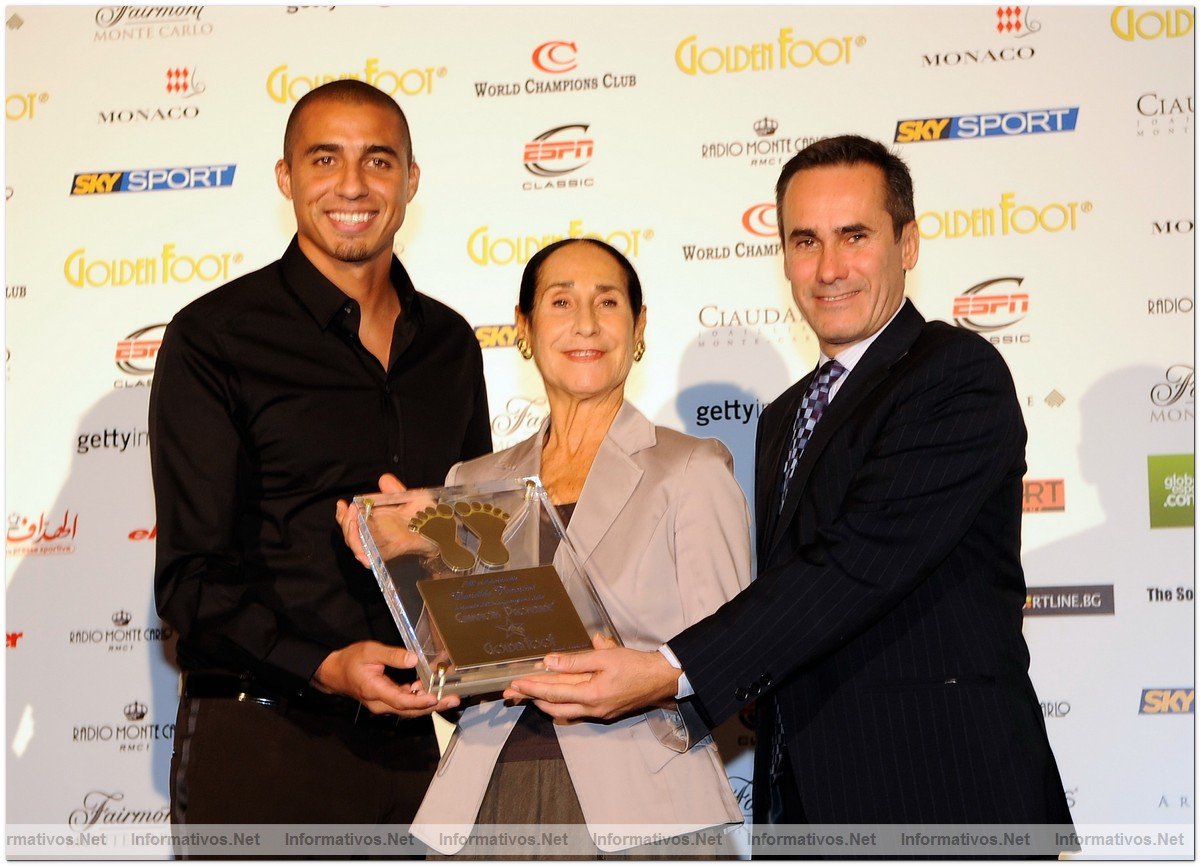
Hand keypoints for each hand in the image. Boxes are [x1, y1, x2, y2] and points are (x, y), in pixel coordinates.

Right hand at [313, 639, 459, 716]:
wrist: (335, 672)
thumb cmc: (351, 661)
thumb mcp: (370, 652)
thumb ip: (392, 655)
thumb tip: (413, 659)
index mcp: (375, 691)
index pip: (400, 700)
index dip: (419, 701)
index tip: (435, 697)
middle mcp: (381, 703)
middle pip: (410, 709)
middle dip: (433, 706)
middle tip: (453, 700)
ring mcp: (385, 704)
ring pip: (410, 708)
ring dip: (430, 703)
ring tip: (449, 696)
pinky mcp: (388, 700)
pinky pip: (406, 702)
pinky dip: (421, 697)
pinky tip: (434, 689)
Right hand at [336, 474, 434, 566]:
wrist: (446, 527)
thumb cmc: (429, 514)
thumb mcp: (410, 496)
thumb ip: (394, 490)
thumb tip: (382, 479)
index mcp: (378, 522)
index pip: (354, 522)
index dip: (343, 515)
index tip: (341, 504)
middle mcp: (378, 534)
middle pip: (352, 535)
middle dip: (345, 523)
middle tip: (351, 510)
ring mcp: (385, 544)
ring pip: (359, 546)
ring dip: (352, 535)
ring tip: (354, 521)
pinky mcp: (395, 550)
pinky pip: (376, 558)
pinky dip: (366, 556)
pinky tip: (361, 552)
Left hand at [504, 634, 678, 721]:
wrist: (661, 679)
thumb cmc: (635, 665)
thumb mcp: (605, 657)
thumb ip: (576, 661)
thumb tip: (549, 662)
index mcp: (591, 694)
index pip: (553, 691)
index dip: (532, 687)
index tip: (515, 683)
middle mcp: (592, 708)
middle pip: (554, 706)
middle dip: (531, 699)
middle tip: (512, 694)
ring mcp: (598, 713)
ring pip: (564, 711)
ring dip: (544, 702)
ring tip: (528, 695)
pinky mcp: (604, 711)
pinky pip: (576, 710)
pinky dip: (561, 703)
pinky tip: (555, 697)